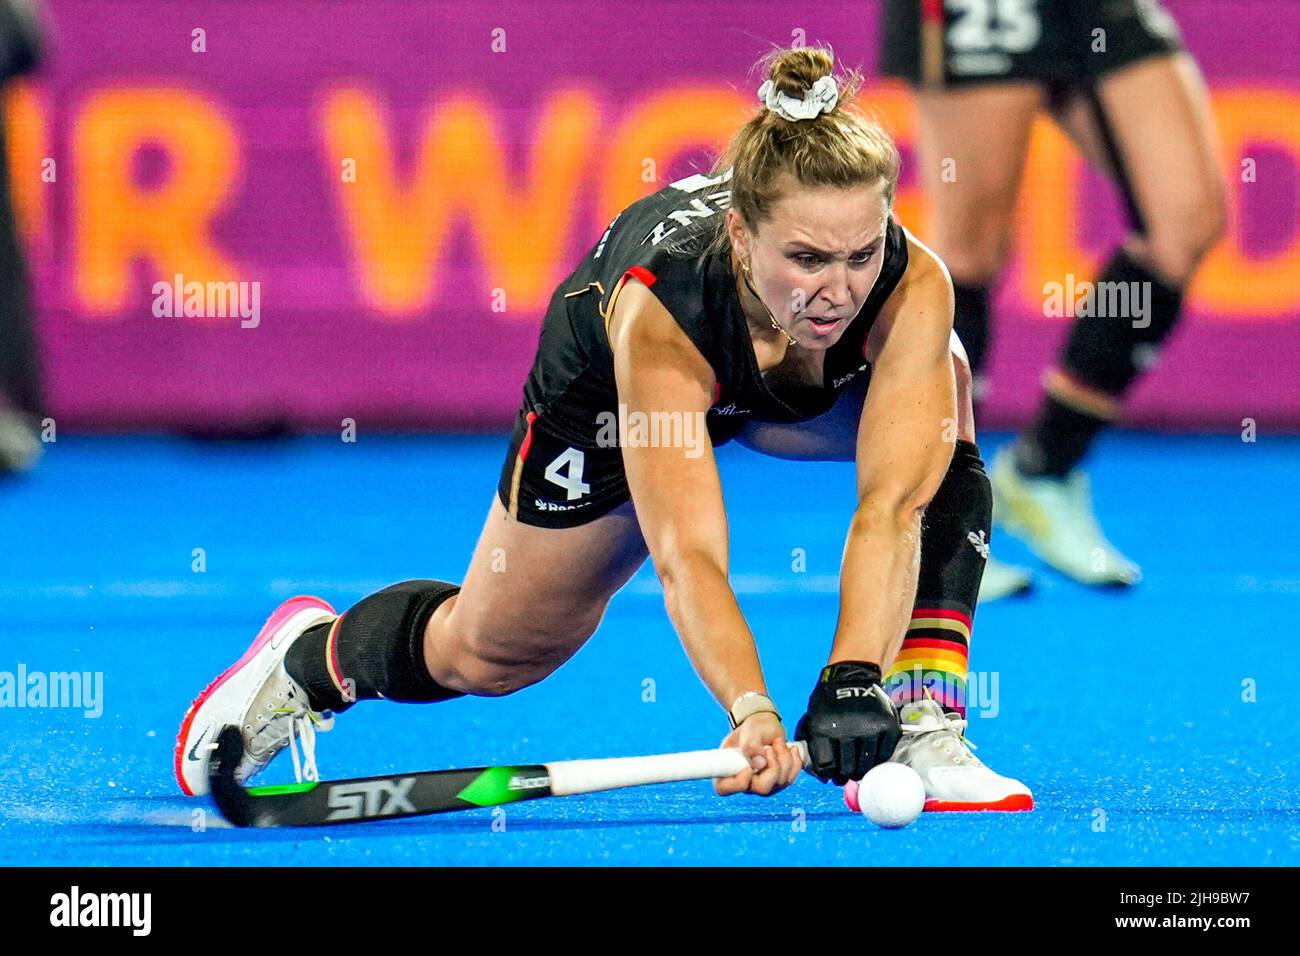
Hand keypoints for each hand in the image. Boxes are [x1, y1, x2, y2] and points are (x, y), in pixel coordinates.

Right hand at [714, 712, 802, 796]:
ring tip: (778, 742)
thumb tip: (760, 764)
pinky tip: (790, 749)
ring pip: (781, 781)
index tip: (748, 768)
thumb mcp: (750, 731)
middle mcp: (745, 782)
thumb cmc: (753, 728)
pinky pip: (792, 778)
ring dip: (784, 758)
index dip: (738, 782)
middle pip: (762, 788)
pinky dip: (794, 761)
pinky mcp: (778, 782)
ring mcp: (764, 785)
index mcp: (728, 770)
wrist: (766, 726)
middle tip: (770, 749)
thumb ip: (750, 746)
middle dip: (773, 766)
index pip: (725, 788)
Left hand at [795, 661, 900, 784]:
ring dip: (862, 771)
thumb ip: (811, 742)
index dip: (828, 774)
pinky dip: (877, 759)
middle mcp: (847, 728)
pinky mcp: (888, 726)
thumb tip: (816, 771)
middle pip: (847, 768)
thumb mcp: (812, 716)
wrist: (853, 676)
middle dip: (845, 775)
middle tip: (845, 775)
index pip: (826, 765)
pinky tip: (870, 757)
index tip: (830, 776)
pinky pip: (884, 754)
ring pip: (867, 765)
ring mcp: (870, 727)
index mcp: (824, 727)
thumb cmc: (829, 700)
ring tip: (857, 769)